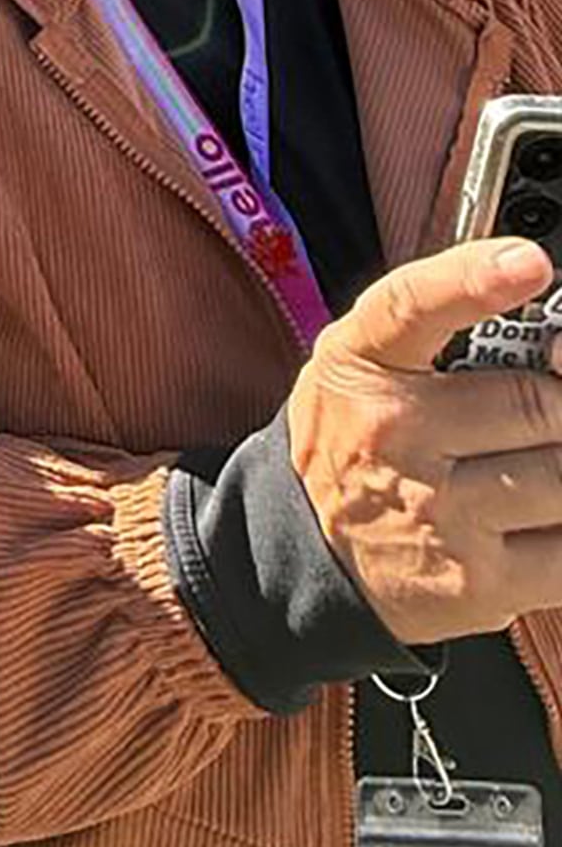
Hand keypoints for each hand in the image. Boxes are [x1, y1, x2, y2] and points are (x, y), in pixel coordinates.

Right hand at [288, 237, 561, 644]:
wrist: (309, 555)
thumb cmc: (359, 441)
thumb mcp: (369, 361)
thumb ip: (447, 326)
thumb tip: (557, 333)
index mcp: (364, 363)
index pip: (414, 304)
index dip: (475, 279)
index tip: (529, 264)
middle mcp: (394, 435)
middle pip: (539, 402)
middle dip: (560, 405)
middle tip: (541, 416)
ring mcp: (437, 514)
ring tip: (533, 467)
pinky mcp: (476, 582)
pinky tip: (538, 519)